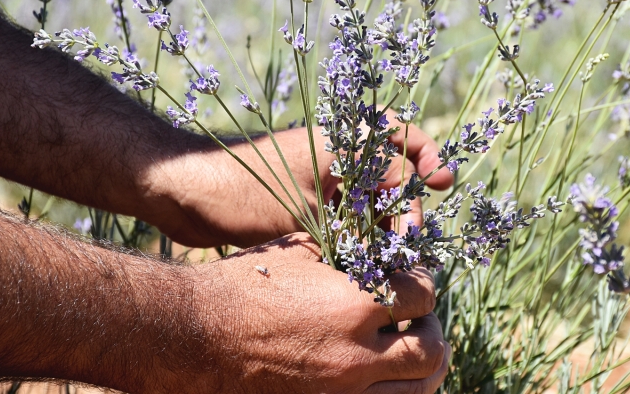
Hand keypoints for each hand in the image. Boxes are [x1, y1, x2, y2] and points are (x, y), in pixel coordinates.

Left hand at [151, 121, 453, 247]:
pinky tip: (370, 256)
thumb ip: (362, 196)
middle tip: (410, 238)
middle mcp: (337, 155)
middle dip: (408, 204)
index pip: (403, 139)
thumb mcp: (310, 198)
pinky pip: (352, 213)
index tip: (443, 181)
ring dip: (388, 222)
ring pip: (373, 197)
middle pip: (393, 173)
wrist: (187, 196)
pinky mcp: (311, 202)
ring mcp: (323, 179)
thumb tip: (410, 196)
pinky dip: (365, 231)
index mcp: (341, 140)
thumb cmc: (244, 191)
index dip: (429, 157)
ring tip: (393, 253)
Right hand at [188, 233, 449, 392]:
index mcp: (353, 305)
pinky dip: (395, 390)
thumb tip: (388, 250)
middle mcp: (356, 356)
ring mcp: (343, 393)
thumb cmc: (246, 285)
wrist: (197, 335)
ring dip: (423, 366)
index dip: (423, 281)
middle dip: (432, 326)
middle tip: (418, 316)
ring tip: (409, 348)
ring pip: (418, 391)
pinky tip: (383, 373)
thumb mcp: (303, 253)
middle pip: (431, 349)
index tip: (412, 278)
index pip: (423, 294)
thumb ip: (354, 254)